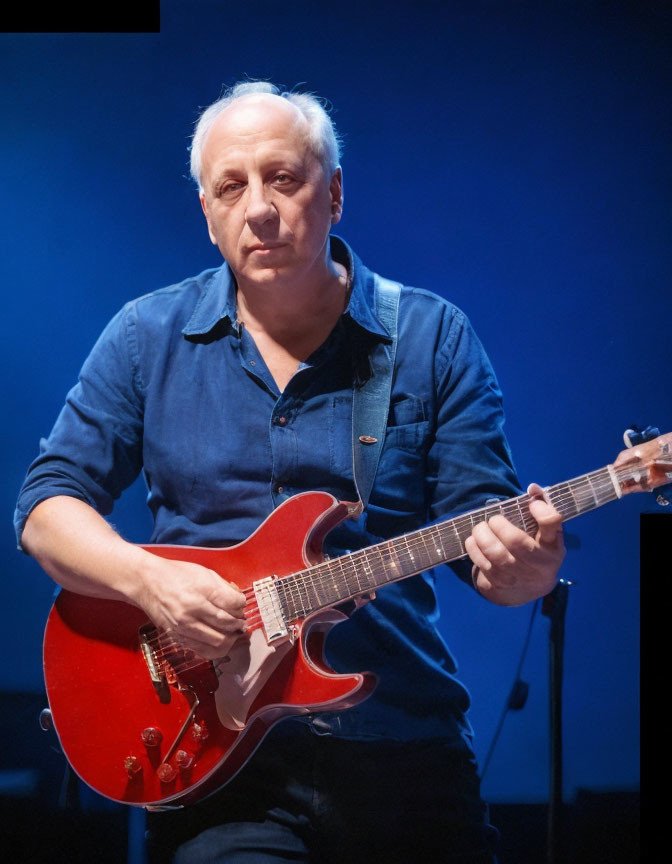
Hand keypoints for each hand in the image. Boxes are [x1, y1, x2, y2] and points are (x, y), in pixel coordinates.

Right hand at [133, 556, 247, 658]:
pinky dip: (215, 647)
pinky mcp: (177, 637)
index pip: (232, 604)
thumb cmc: (176, 575)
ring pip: (217, 642)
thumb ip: (224, 587)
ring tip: (233, 633)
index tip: (242, 605)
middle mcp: (192, 610)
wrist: (146, 582)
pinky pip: (202, 650)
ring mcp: (183, 626)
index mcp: (200, 590)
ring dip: (230, 639)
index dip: (242, 606)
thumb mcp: (204, 572)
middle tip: (241, 621)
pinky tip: (219, 639)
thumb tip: (240, 602)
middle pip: (227, 625)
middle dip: (239, 624)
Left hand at [465, 483, 564, 605]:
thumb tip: (532, 488)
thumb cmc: (537, 553)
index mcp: (552, 547)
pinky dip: (474, 550)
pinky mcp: (500, 586)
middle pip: (516, 541)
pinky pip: (483, 566)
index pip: (552, 525)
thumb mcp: (545, 535)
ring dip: (482, 536)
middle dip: (498, 525)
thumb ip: (541, 509)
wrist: (529, 590)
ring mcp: (518, 577)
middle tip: (493, 520)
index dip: (541, 511)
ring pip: (496, 555)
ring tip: (480, 528)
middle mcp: (538, 564)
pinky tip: (473, 542)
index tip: (531, 504)